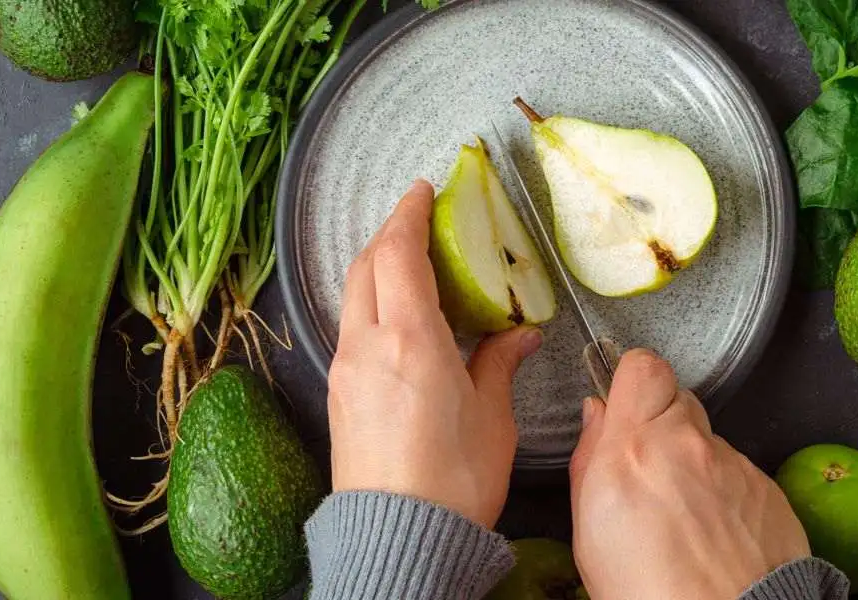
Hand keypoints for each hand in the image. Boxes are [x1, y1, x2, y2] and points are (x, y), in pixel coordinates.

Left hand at [327, 179, 542, 528]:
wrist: (400, 539)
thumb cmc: (453, 481)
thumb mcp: (492, 417)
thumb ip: (498, 364)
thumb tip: (517, 335)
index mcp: (410, 340)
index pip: (398, 253)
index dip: (409, 214)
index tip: (423, 189)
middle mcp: (367, 346)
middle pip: (365, 265)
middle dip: (389, 232)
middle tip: (418, 217)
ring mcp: (346, 371)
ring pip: (353, 295)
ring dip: (377, 266)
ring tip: (411, 261)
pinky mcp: (340, 396)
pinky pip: (352, 329)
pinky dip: (372, 303)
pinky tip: (399, 316)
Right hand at [569, 349, 810, 599]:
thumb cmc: (648, 594)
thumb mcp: (588, 533)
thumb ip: (588, 460)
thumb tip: (596, 416)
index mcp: (634, 448)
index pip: (642, 367)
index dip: (632, 382)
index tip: (624, 407)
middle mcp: (688, 444)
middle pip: (678, 400)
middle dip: (662, 426)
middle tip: (649, 473)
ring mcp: (734, 464)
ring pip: (708, 441)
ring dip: (694, 464)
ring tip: (684, 519)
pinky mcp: (767, 488)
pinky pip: (739, 473)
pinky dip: (725, 495)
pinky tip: (715, 535)